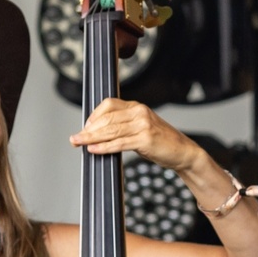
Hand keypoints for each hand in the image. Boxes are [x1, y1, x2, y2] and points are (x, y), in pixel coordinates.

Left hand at [71, 98, 206, 172]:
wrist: (182, 151)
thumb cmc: (160, 142)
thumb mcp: (141, 128)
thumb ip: (123, 126)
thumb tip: (98, 133)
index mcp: (137, 107)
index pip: (109, 104)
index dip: (93, 115)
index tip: (84, 127)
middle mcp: (140, 112)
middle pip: (107, 119)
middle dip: (88, 129)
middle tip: (75, 138)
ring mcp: (143, 125)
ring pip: (110, 131)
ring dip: (91, 138)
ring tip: (78, 143)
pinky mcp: (145, 139)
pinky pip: (119, 143)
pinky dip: (104, 147)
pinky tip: (94, 150)